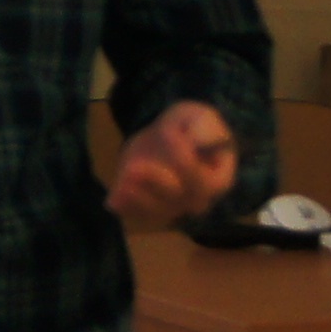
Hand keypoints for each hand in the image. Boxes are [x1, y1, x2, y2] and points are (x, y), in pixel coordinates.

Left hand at [103, 102, 238, 231]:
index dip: (184, 160)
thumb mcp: (200, 117)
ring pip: (154, 212)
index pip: (201, 181)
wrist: (166, 137)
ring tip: (123, 179)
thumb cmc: (190, 127)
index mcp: (217, 180)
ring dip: (137, 199)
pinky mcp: (146, 207)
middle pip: (176, 200)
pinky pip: (135, 215)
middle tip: (134, 166)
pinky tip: (113, 199)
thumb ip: (204, 127)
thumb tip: (198, 142)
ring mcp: (170, 207)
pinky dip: (124, 208)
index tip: (167, 132)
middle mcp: (195, 200)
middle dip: (154, 182)